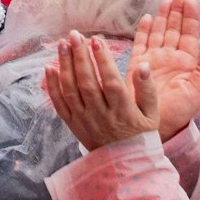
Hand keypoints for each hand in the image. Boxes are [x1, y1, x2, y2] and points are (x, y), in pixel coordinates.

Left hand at [43, 31, 159, 150]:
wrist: (125, 164)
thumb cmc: (140, 133)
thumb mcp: (151, 113)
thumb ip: (147, 89)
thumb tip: (143, 65)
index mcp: (123, 111)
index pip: (111, 82)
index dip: (103, 60)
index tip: (97, 40)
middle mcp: (101, 115)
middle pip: (87, 83)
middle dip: (80, 56)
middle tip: (75, 35)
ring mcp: (84, 120)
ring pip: (71, 90)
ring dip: (65, 65)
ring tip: (62, 44)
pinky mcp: (72, 124)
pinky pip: (59, 104)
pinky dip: (52, 86)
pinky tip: (48, 67)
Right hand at [127, 0, 199, 139]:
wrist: (154, 127)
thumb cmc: (178, 113)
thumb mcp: (196, 93)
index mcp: (186, 64)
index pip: (189, 35)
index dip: (190, 18)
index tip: (191, 1)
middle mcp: (170, 59)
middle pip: (174, 30)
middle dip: (177, 12)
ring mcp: (153, 60)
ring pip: (158, 33)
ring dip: (162, 17)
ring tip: (166, 1)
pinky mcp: (138, 65)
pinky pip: (140, 43)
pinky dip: (144, 30)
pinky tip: (147, 18)